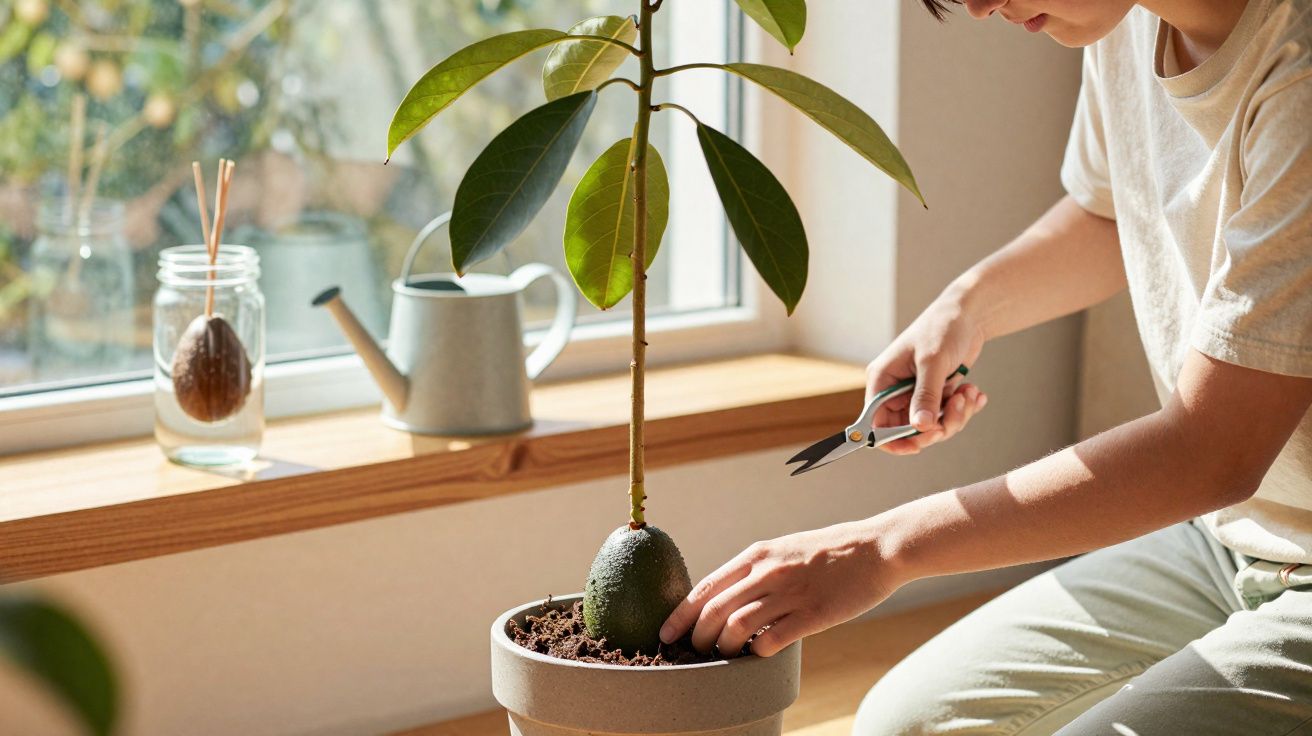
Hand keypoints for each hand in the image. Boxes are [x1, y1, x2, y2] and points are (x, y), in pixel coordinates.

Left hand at [659, 521, 896, 657]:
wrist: (877, 548)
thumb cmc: (830, 551)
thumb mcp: (784, 549)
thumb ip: (756, 570)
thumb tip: (727, 597)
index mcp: (758, 555)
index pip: (706, 587)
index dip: (680, 614)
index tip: (666, 633)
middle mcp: (768, 571)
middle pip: (714, 611)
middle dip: (696, 637)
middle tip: (693, 652)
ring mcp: (790, 593)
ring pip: (736, 627)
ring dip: (722, 648)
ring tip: (723, 656)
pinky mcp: (813, 615)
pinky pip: (771, 639)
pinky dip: (756, 652)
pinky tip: (756, 654)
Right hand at [867, 292, 988, 454]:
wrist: (968, 314)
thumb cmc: (942, 327)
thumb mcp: (933, 361)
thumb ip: (926, 395)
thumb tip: (920, 427)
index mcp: (882, 380)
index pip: (876, 424)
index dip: (894, 440)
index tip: (919, 444)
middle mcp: (895, 390)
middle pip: (908, 430)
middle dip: (937, 426)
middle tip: (958, 408)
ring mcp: (916, 394)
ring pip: (932, 427)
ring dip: (956, 415)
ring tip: (970, 392)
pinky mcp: (935, 394)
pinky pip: (946, 416)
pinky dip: (964, 409)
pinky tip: (974, 392)